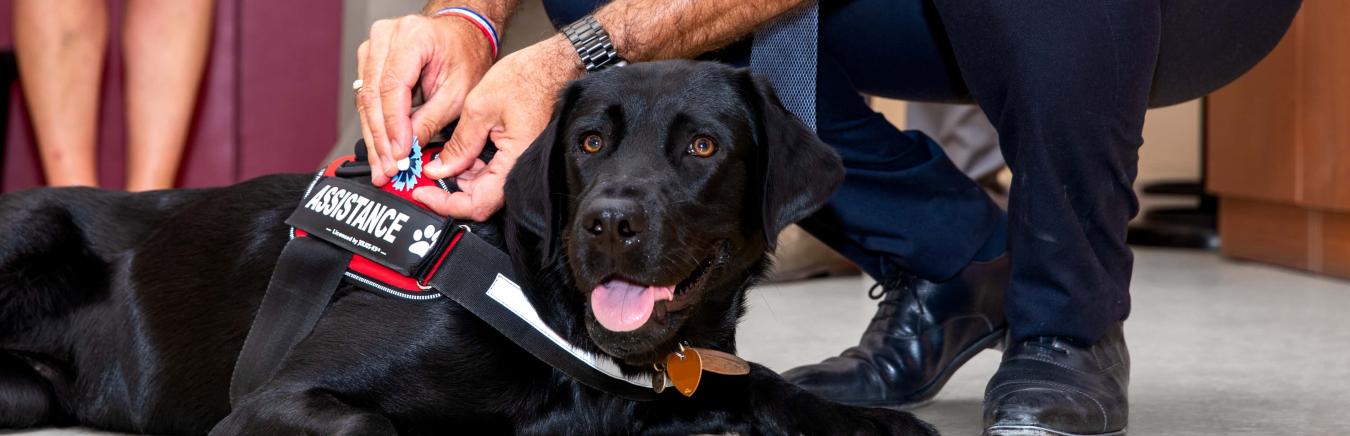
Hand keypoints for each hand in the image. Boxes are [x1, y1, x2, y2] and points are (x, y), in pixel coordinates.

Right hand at [356, 13, 494, 185]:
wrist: (463, 36)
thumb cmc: (465, 56)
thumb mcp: (459, 92)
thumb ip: (432, 120)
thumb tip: (410, 149)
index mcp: (413, 37)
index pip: (393, 87)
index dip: (394, 126)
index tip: (399, 154)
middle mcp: (386, 36)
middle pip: (373, 95)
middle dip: (381, 139)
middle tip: (386, 168)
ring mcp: (373, 46)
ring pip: (365, 100)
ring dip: (373, 137)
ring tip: (381, 166)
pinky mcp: (369, 60)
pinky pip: (366, 97)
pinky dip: (374, 126)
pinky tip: (379, 149)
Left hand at [413, 35, 580, 220]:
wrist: (552, 65)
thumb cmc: (528, 78)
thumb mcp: (480, 107)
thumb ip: (459, 143)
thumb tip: (438, 169)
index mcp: (515, 162)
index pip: (476, 204)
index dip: (445, 204)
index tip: (422, 193)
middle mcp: (520, 169)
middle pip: (479, 200)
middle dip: (448, 192)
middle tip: (423, 178)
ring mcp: (520, 163)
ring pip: (483, 188)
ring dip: (458, 179)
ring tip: (436, 161)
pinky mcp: (517, 155)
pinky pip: (492, 173)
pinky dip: (471, 167)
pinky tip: (457, 153)